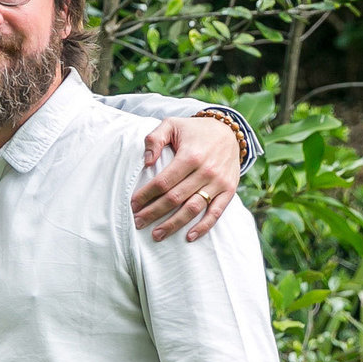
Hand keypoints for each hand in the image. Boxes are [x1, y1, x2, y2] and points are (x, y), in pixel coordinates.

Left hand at [132, 115, 243, 242]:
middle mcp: (206, 170)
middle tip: (138, 222)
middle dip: (154, 212)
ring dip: (173, 224)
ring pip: (193, 209)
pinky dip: (203, 227)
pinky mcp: (229, 190)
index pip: (163, 182)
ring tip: (156, 235)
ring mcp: (218, 182)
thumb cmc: (194, 131)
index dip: (146, 195)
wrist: (229, 132)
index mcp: (190, 155)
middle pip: (175, 198)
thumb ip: (154, 139)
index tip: (133, 204)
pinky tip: (189, 237)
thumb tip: (146, 162)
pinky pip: (216, 213)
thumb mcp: (172, 124)